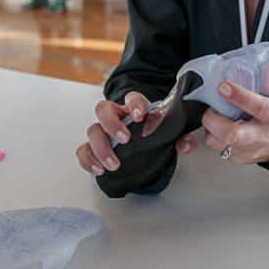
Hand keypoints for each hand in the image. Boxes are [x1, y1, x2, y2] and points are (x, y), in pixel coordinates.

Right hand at [75, 92, 197, 175]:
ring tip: (114, 164)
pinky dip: (88, 160)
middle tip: (125, 139)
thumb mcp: (172, 137)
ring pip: (92, 130)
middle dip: (112, 123)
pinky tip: (99, 170)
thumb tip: (185, 145)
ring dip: (101, 147)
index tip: (141, 116)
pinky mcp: (94, 149)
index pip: (132, 98)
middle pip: (104, 109)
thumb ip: (183, 139)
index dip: (134, 104)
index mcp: (135, 109)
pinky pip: (84, 150)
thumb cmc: (155, 138)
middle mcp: (116, 116)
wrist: (145, 152)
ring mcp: (103, 132)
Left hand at [201, 79, 268, 164]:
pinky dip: (213, 137)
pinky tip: (216, 128)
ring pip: (221, 144)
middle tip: (208, 109)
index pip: (258, 107)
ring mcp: (249, 149)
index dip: (239, 97)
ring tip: (211, 117)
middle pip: (234, 134)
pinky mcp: (239, 158)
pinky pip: (219, 150)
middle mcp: (262, 134)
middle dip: (214, 121)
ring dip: (210, 130)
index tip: (224, 86)